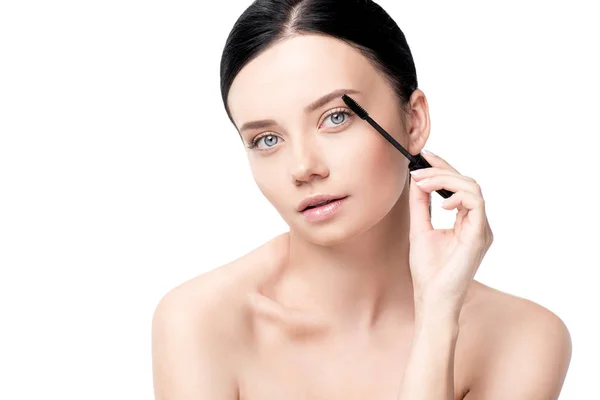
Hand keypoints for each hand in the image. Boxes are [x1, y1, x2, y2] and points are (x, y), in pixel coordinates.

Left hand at [408, 150, 492, 315]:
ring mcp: (481, 229)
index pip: (459, 187)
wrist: (432, 298)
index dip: (443, 168)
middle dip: (442, 170)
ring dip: (445, 180)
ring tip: (422, 183)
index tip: (425, 156)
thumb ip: (421, 204)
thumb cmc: (428, 270)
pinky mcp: (480, 235)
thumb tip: (418, 179)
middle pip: (467, 182)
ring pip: (472, 188)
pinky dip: (457, 196)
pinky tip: (440, 204)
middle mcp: (477, 223)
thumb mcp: (420, 228)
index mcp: (466, 222)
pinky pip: (476, 203)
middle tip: (419, 167)